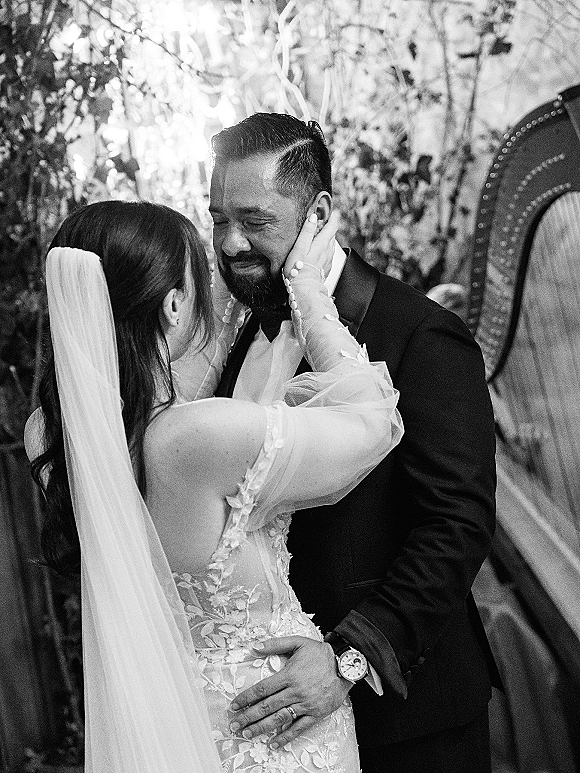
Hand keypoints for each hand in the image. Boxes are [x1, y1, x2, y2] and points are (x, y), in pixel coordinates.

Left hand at [228, 636, 352, 747]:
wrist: (345, 663)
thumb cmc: (319, 653)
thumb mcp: (297, 642)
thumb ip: (275, 644)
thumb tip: (254, 647)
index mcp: (289, 674)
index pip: (262, 689)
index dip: (246, 698)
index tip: (234, 705)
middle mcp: (295, 691)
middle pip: (267, 706)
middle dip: (248, 716)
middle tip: (234, 725)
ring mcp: (306, 704)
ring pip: (280, 718)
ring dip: (262, 727)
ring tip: (247, 734)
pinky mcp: (316, 713)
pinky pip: (299, 728)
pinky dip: (286, 737)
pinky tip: (274, 743)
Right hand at [284, 210, 339, 280]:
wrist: (305, 290)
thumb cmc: (299, 269)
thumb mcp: (300, 246)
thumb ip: (307, 231)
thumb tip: (313, 217)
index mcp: (322, 243)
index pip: (332, 225)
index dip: (332, 217)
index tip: (329, 211)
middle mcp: (328, 251)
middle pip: (332, 234)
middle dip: (328, 226)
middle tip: (320, 222)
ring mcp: (328, 260)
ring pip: (330, 244)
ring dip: (326, 238)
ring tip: (317, 236)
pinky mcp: (326, 268)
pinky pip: (328, 255)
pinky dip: (324, 249)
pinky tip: (316, 252)